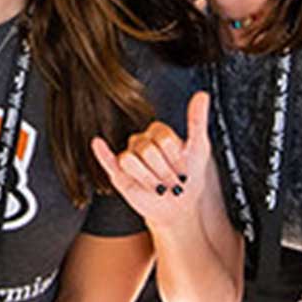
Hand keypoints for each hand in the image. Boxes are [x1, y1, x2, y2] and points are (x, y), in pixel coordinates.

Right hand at [92, 90, 214, 230]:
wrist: (179, 206)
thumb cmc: (188, 176)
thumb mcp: (199, 148)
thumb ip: (197, 120)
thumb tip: (202, 95)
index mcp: (158, 133)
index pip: (162, 138)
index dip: (175, 157)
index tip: (184, 168)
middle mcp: (141, 142)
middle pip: (147, 151)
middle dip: (164, 172)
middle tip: (172, 182)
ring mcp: (130, 157)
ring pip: (129, 160)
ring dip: (148, 179)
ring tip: (157, 186)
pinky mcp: (119, 173)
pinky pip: (107, 159)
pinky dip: (102, 152)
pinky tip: (98, 143)